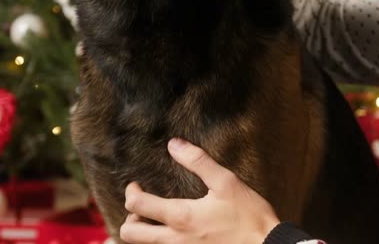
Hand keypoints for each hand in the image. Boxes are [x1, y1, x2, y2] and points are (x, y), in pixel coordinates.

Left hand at [121, 138, 279, 243]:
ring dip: (142, 232)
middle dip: (129, 217)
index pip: (137, 205)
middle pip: (129, 234)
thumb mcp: (226, 182)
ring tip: (155, 219)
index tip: (136, 185)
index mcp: (181, 217)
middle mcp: (175, 240)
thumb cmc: (249, 215)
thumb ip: (198, 161)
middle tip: (142, 206)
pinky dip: (157, 242)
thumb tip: (174, 144)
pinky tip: (173, 232)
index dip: (131, 192)